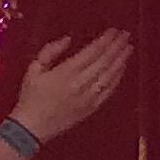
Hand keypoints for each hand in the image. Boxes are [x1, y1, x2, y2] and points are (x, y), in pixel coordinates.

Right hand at [12, 28, 133, 142]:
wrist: (31, 128)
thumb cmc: (30, 97)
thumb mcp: (33, 69)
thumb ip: (50, 51)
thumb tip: (68, 39)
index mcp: (66, 72)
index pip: (92, 52)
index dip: (105, 40)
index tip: (114, 31)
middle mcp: (80, 83)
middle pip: (104, 62)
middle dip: (116, 47)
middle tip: (126, 35)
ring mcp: (88, 97)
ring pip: (109, 76)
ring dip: (120, 61)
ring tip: (128, 48)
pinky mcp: (91, 108)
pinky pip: (108, 91)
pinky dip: (117, 78)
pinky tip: (122, 69)